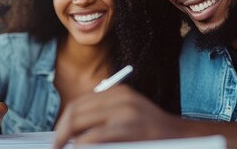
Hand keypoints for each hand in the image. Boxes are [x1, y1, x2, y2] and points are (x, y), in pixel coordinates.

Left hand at [53, 85, 181, 147]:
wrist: (181, 137)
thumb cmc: (151, 132)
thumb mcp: (127, 115)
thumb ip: (104, 116)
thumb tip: (72, 130)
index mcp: (118, 92)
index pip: (79, 103)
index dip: (64, 120)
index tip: (59, 135)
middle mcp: (120, 97)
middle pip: (76, 110)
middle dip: (61, 130)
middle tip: (56, 145)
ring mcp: (125, 112)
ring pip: (80, 121)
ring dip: (66, 137)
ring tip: (62, 148)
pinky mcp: (129, 128)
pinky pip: (95, 136)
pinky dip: (82, 145)